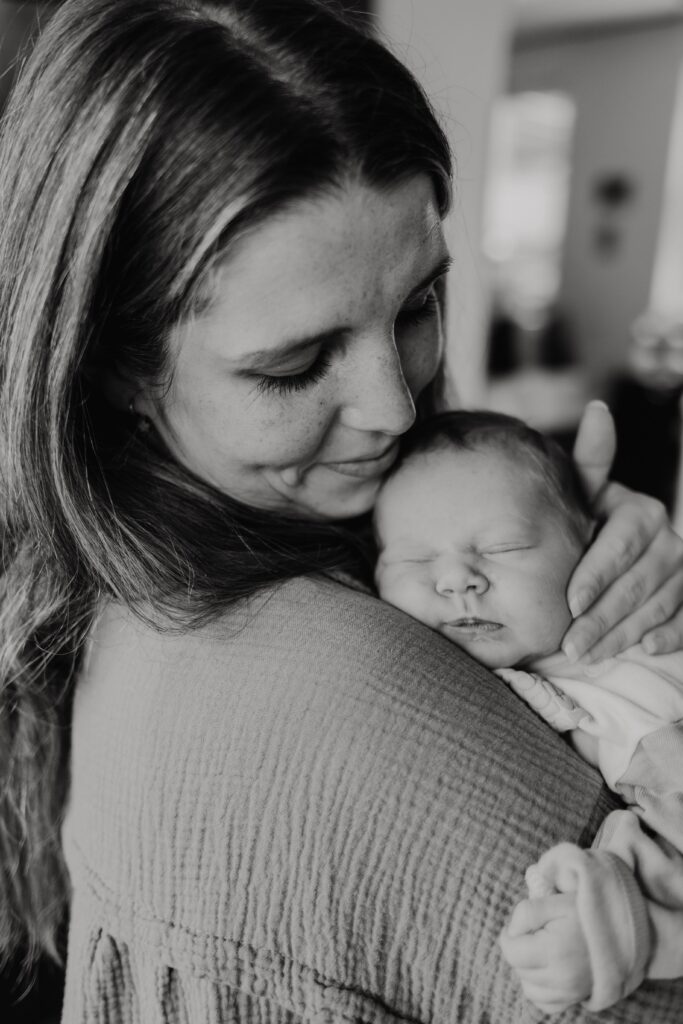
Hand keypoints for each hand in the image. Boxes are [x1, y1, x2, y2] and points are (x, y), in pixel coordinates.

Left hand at [500, 893, 591, 1013]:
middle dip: (519, 950)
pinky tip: (547, 969)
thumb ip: (527, 912)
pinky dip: (540, 989)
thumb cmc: (588, 911)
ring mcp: (570, 992)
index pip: (511, 951)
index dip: (509, 935)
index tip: (520, 925)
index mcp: (555, 950)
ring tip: (541, 950)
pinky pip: (546, 1003)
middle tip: (534, 933)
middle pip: (519, 969)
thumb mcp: (556, 901)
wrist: (626, 929)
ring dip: (528, 970)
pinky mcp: (577, 999)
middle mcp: (562, 977)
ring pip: (529, 988)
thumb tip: (511, 932)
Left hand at [564, 401, 682, 661]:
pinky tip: (645, 649)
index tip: (570, 602)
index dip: (597, 574)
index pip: (623, 544)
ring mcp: (681, 571)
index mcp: (642, 512)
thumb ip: (589, 463)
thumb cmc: (587, 523)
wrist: (605, 549)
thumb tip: (600, 408)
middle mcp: (668, 539)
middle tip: (570, 645)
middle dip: (603, 617)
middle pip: (639, 582)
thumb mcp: (583, 496)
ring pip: (658, 606)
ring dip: (624, 634)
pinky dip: (668, 635)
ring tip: (587, 655)